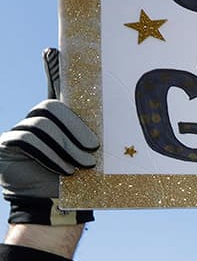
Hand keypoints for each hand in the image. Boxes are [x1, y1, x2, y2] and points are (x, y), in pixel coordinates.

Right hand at [0, 49, 98, 202]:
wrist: (57, 209)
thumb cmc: (80, 182)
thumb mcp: (92, 156)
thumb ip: (97, 135)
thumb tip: (120, 122)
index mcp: (60, 120)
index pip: (55, 87)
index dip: (53, 69)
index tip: (53, 51)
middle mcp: (37, 120)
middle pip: (52, 106)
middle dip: (75, 127)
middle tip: (94, 149)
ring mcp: (19, 130)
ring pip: (42, 123)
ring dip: (66, 146)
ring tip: (82, 165)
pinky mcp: (6, 144)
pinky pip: (27, 138)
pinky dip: (49, 154)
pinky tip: (64, 170)